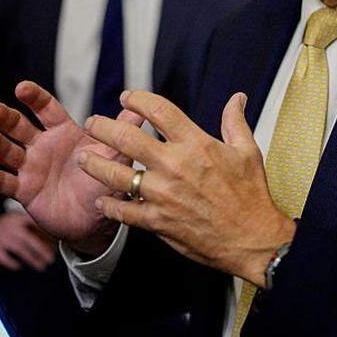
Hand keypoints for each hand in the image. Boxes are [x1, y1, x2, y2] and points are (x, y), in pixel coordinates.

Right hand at [0, 81, 145, 255]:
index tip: (21, 87)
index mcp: (64, 132)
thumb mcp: (114, 157)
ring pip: (8, 151)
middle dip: (6, 117)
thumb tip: (139, 109)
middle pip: (20, 127)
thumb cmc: (104, 182)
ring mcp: (31, 168)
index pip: (46, 110)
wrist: (95, 220)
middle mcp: (43, 146)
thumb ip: (122, 133)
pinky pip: (4, 182)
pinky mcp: (24, 191)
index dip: (34, 98)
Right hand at [0, 212, 55, 270]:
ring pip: (20, 250)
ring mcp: (0, 237)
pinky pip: (5, 258)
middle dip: (42, 250)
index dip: (48, 233)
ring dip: (33, 259)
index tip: (58, 243)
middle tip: (52, 259)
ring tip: (42, 266)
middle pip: (30, 239)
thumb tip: (54, 240)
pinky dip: (13, 263)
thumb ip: (31, 228)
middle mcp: (9, 226)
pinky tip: (20, 267)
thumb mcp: (16, 224)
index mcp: (17, 218)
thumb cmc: (3, 233)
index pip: (36, 224)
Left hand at [78, 90, 296, 285]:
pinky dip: (109, 206)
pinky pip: (123, 211)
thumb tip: (236, 98)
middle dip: (103, 127)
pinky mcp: (157, 221)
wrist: (252, 238)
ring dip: (95, 164)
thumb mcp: (247, 151)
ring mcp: (163, 194)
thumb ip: (235, 122)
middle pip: (126, 138)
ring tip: (84, 158)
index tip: (127, 97)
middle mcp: (174, 165)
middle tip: (92, 123)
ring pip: (116, 175)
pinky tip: (101, 201)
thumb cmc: (251, 195)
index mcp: (196, 144)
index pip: (159, 111)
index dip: (138, 100)